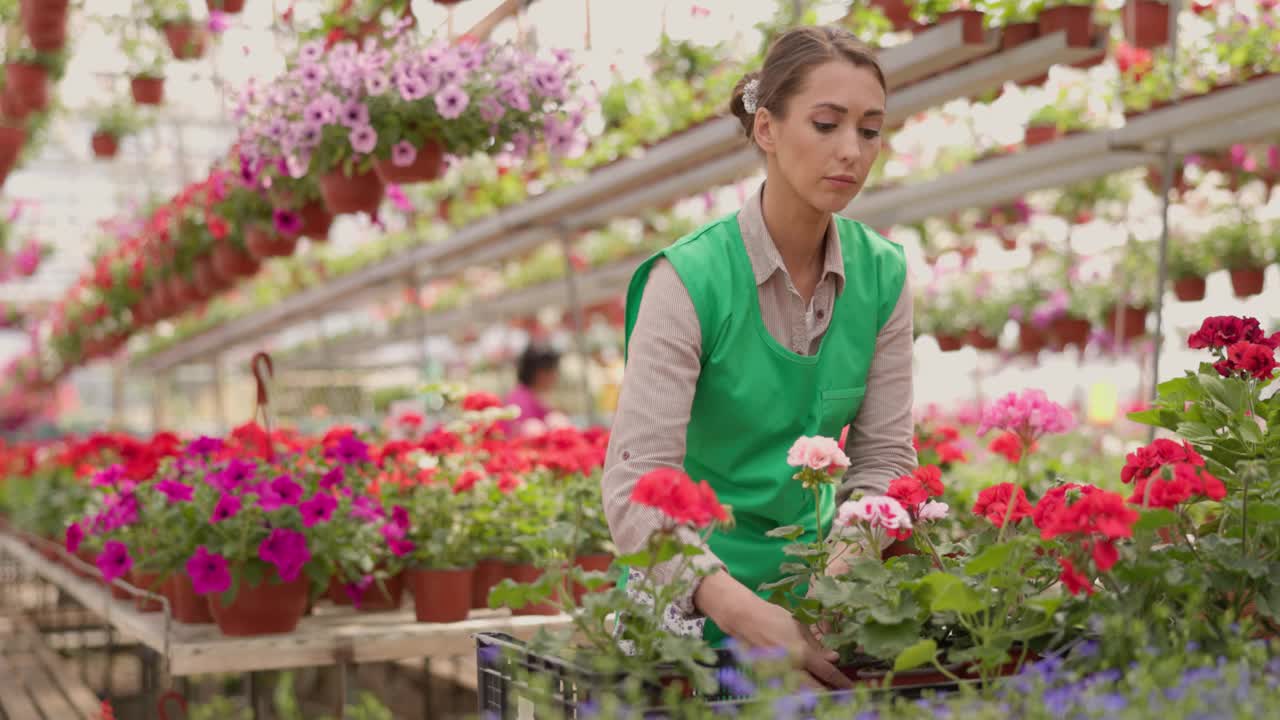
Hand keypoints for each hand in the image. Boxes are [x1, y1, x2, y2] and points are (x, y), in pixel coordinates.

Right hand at [695, 571, 852, 689]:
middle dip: (828, 693)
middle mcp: (790, 667)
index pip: (827, 672)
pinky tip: (804, 687)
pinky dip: (798, 690)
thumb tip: (833, 658)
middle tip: (839, 693)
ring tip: (823, 691)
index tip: (850, 686)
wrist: (743, 619)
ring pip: (800, 693)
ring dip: (813, 693)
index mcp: (801, 652)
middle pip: (815, 690)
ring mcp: (778, 674)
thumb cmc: (772, 617)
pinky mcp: (768, 677)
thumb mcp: (799, 626)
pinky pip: (787, 688)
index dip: (841, 681)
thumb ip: (816, 644)